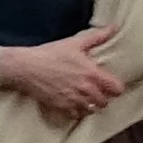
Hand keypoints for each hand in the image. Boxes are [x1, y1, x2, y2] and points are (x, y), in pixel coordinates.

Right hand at [0, 29, 123, 121]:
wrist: (25, 67)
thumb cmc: (50, 53)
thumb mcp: (74, 42)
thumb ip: (97, 37)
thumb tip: (114, 27)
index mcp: (92, 73)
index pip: (117, 89)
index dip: (116, 87)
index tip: (110, 84)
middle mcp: (86, 89)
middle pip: (105, 102)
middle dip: (103, 97)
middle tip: (97, 91)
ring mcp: (74, 99)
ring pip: (92, 110)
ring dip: (91, 105)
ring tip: (87, 99)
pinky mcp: (62, 106)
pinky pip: (77, 115)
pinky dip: (78, 111)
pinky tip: (74, 104)